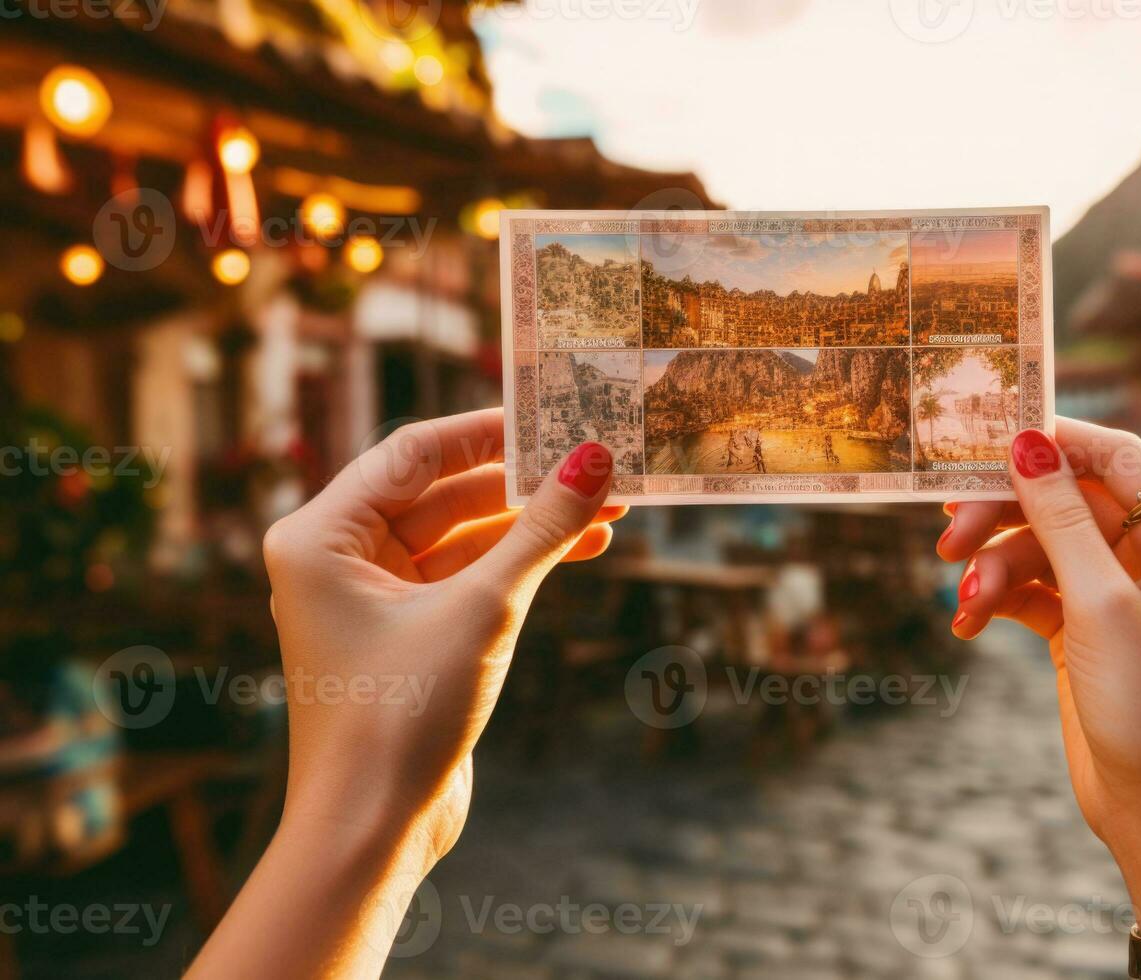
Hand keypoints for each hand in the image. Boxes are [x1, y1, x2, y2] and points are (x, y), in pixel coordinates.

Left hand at [190, 410, 620, 977]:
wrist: (374, 828)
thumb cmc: (401, 714)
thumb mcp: (483, 608)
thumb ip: (541, 529)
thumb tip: (596, 460)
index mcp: (320, 534)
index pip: (414, 451)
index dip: (491, 431)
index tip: (556, 414)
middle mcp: (336, 558)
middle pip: (442, 493)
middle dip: (525, 484)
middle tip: (598, 465)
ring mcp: (370, 598)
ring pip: (462, 538)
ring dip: (530, 526)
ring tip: (609, 511)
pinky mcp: (404, 635)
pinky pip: (465, 578)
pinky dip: (516, 565)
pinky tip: (580, 550)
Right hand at [939, 418, 1140, 937]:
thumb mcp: (1098, 604)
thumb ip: (1060, 517)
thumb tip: (1027, 444)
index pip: (1118, 457)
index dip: (1053, 443)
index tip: (985, 441)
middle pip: (1069, 500)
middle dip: (1007, 516)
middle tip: (949, 535)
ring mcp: (1123, 590)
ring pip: (1043, 545)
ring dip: (996, 568)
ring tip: (964, 603)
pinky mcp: (1089, 624)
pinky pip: (1035, 587)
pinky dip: (1000, 599)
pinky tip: (969, 623)